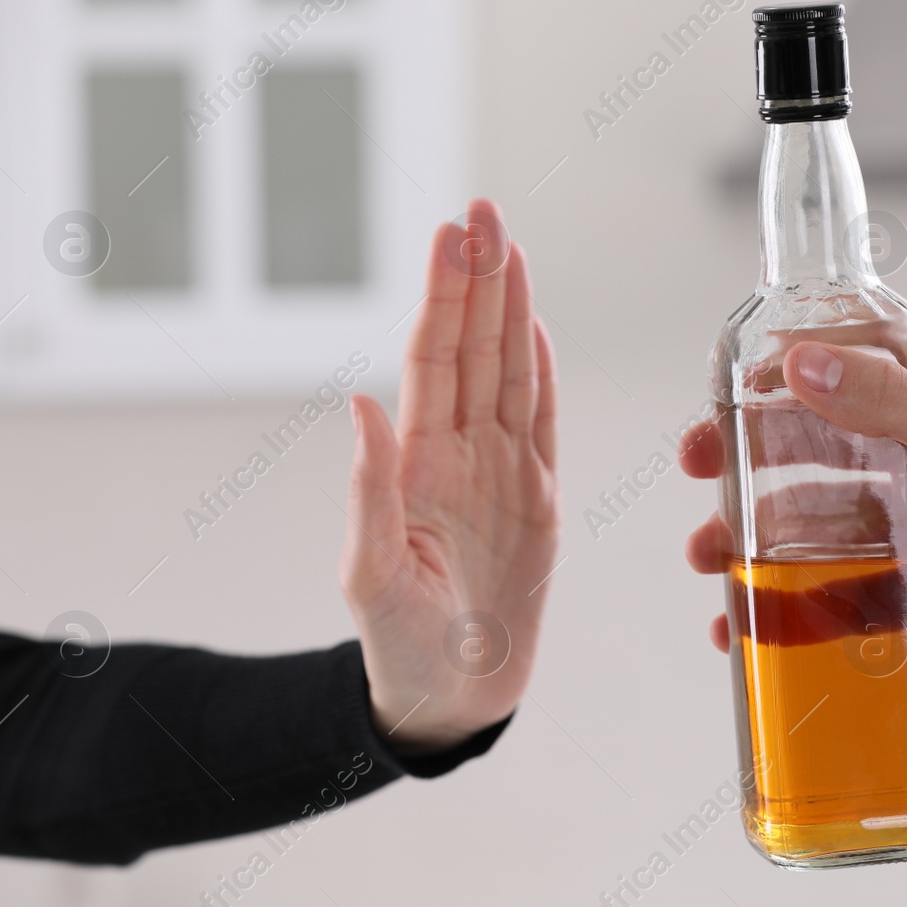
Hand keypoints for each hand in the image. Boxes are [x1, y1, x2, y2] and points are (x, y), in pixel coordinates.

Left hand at [341, 200, 559, 753]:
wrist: (453, 697)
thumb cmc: (403, 645)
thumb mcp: (372, 574)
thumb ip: (369, 488)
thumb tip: (361, 403)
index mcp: (420, 464)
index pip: (435, 359)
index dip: (446, 295)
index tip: (453, 234)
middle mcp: (462, 454)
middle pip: (474, 347)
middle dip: (479, 276)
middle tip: (484, 209)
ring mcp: (504, 472)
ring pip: (510, 371)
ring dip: (510, 307)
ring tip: (511, 244)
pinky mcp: (540, 499)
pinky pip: (545, 421)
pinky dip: (543, 370)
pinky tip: (535, 324)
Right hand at [682, 323, 906, 747]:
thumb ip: (897, 402)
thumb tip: (805, 360)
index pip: (876, 350)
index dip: (804, 355)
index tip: (740, 378)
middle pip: (823, 431)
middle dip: (752, 447)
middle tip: (699, 461)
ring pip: (813, 509)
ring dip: (751, 528)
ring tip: (707, 554)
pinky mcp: (905, 587)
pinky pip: (825, 583)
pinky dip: (778, 598)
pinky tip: (739, 618)